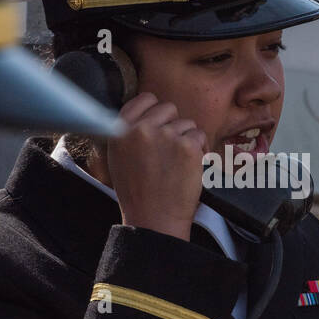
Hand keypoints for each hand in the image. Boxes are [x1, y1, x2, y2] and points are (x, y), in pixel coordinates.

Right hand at [105, 92, 207, 240]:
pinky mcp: (187, 146)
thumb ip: (128, 131)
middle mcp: (142, 128)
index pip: (145, 98)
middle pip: (169, 108)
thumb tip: (144, 113)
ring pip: (186, 123)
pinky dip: (199, 149)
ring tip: (176, 164)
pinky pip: (200, 136)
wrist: (153, 219)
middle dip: (172, 125)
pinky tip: (189, 167)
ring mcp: (166, 136)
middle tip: (168, 151)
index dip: (155, 110)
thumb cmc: (137, 192)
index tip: (159, 125)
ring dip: (186, 139)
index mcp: (121, 129)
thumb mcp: (118, 157)